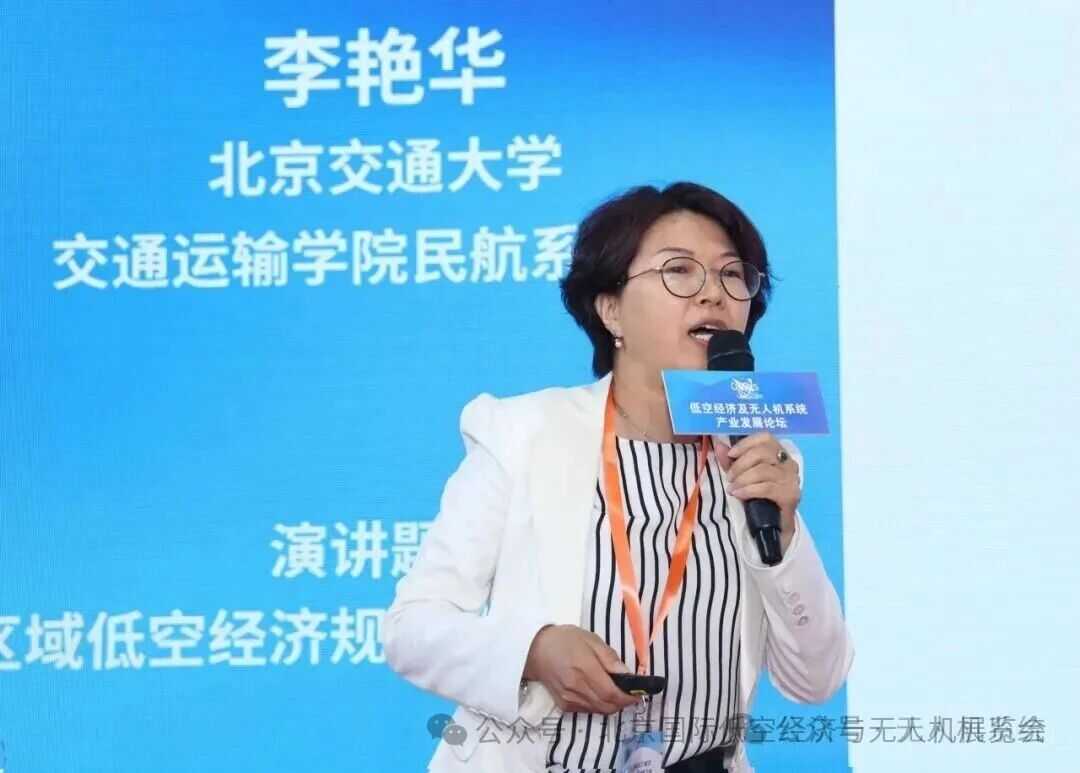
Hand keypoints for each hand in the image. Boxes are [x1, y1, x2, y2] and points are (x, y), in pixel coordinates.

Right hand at [522, 624, 640, 713]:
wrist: (535, 650)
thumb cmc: (565, 640)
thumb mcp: (591, 639)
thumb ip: (610, 658)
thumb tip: (628, 675)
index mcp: (584, 668)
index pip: (612, 693)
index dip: (628, 697)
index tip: (639, 693)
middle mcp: (576, 688)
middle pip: (607, 706)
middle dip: (623, 702)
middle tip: (630, 692)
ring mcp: (569, 699)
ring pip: (599, 710)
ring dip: (612, 705)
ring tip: (616, 691)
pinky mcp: (564, 705)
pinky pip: (588, 711)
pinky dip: (599, 705)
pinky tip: (599, 693)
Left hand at [717, 432, 799, 547]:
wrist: (775, 526)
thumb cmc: (759, 497)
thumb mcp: (742, 476)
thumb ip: (731, 461)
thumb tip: (719, 445)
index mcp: (779, 454)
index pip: (766, 438)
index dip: (746, 443)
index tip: (731, 454)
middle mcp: (789, 463)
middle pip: (762, 452)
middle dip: (740, 464)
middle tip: (729, 477)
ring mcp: (791, 479)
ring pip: (763, 470)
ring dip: (742, 479)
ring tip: (732, 488)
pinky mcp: (790, 495)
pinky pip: (766, 488)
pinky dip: (748, 490)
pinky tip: (738, 494)